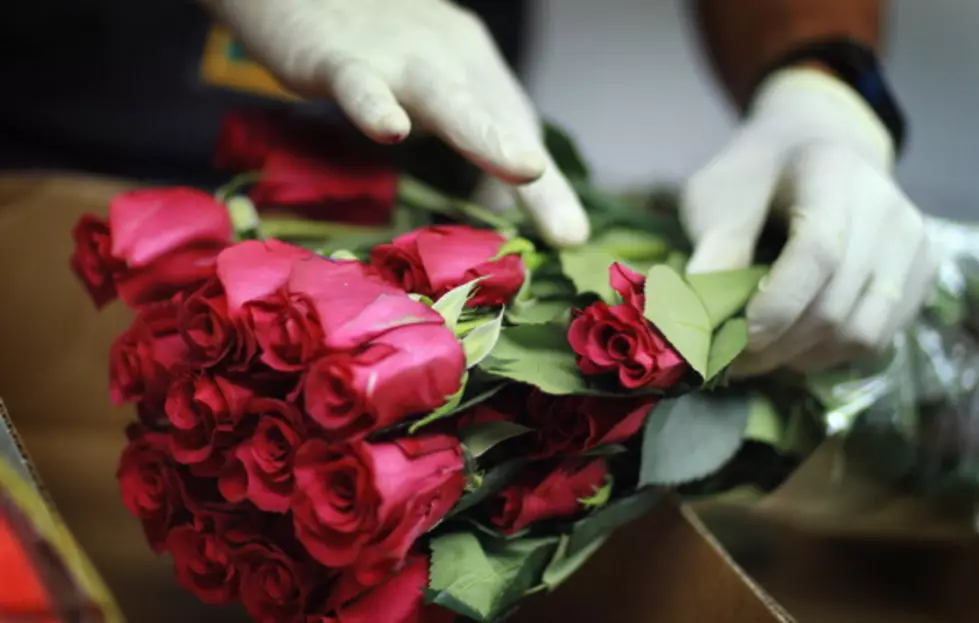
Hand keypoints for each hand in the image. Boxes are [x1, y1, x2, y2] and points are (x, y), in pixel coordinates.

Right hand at [202, 0, 588, 246]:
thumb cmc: (370, 43)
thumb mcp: (427, 86)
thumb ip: (462, 134)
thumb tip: (500, 206)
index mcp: (471, 66)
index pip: (517, 129)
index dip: (546, 187)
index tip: (568, 237)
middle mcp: (446, 58)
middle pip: (499, 118)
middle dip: (537, 168)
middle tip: (566, 228)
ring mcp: (395, 57)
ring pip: (446, 98)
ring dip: (488, 136)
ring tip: (526, 170)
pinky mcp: (338, 58)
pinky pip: (359, 84)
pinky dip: (375, 105)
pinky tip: (390, 129)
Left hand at [681, 68, 936, 375]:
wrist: (811, 147)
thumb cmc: (753, 177)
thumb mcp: (718, 197)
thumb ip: (713, 252)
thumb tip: (695, 322)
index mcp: (831, 171)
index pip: (817, 252)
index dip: (777, 306)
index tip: (736, 337)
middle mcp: (886, 206)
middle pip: (837, 303)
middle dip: (777, 345)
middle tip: (728, 360)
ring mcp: (913, 240)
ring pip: (861, 333)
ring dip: (802, 357)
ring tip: (757, 355)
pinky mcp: (922, 271)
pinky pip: (878, 337)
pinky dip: (830, 354)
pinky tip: (793, 344)